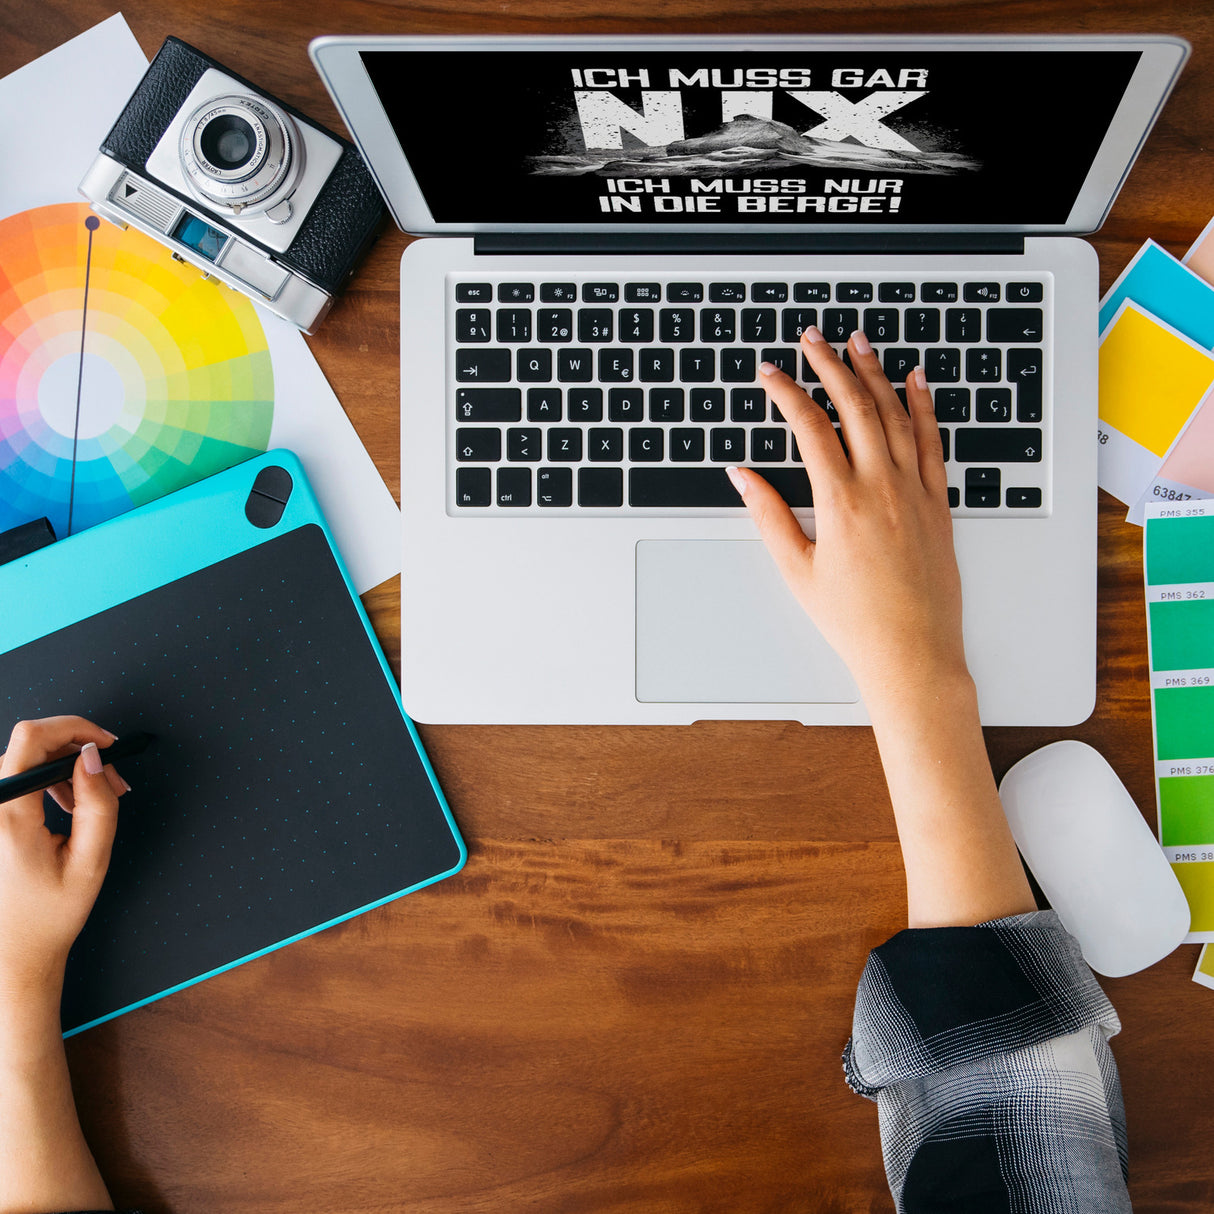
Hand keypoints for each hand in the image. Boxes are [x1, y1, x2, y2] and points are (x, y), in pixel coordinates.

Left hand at [0, 717, 126, 1005]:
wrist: (12, 951)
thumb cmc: (50, 914)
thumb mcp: (91, 861)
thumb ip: (98, 805)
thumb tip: (95, 756)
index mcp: (10, 817)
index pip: (32, 738)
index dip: (75, 727)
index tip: (107, 745)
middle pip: (30, 744)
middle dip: (79, 751)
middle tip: (114, 781)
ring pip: (25, 759)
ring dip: (66, 767)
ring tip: (97, 798)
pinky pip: (17, 778)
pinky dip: (49, 780)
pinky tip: (70, 804)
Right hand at [728, 326, 965, 712]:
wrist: (912, 652)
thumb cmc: (853, 621)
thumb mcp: (797, 570)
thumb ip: (768, 516)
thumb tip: (743, 476)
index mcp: (840, 502)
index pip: (809, 427)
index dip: (786, 393)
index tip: (770, 373)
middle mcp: (881, 487)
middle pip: (854, 406)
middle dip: (829, 365)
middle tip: (812, 339)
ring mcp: (915, 492)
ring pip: (895, 414)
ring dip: (874, 373)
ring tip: (858, 343)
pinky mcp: (938, 504)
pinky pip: (932, 442)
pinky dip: (924, 406)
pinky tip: (915, 382)